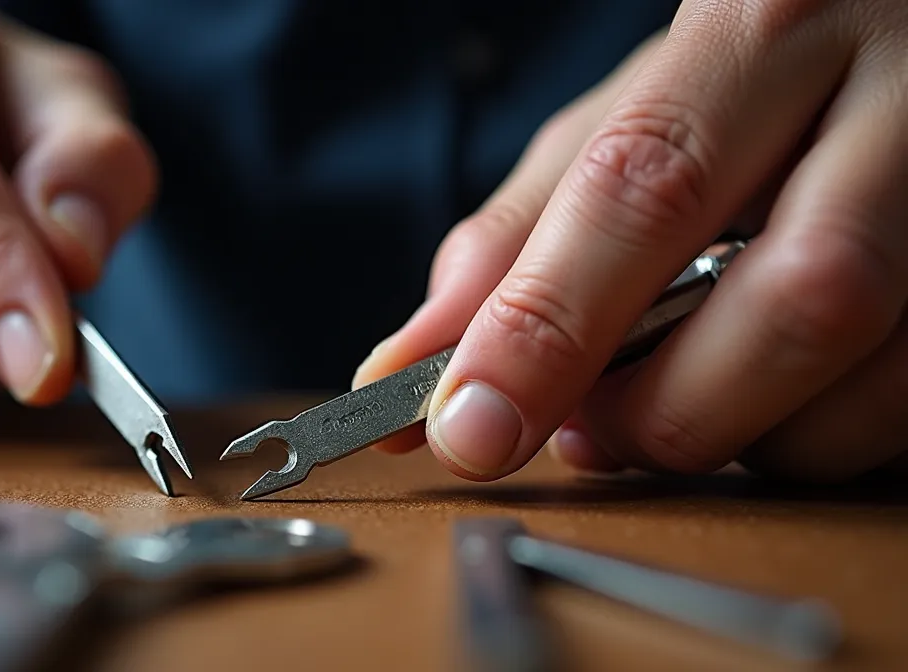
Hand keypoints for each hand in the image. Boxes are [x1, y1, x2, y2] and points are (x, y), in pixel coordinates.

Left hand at [355, 0, 907, 483]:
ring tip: (686, 401)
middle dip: (669, 409)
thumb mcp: (624, 121)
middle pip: (801, 298)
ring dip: (754, 439)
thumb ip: (518, 238)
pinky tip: (776, 397)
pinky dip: (824, 436)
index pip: (647, 188)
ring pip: (882, 381)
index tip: (468, 429)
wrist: (899, 30)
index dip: (548, 328)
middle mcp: (905, 91)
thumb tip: (410, 368)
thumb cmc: (753, 78)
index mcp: (767, 25)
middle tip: (593, 432)